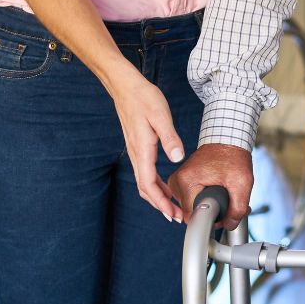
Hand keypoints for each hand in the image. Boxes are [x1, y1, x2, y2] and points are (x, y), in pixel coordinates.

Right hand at [108, 70, 186, 221]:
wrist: (126, 87)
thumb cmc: (144, 98)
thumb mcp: (161, 116)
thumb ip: (170, 138)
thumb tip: (178, 158)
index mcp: (142, 150)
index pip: (149, 185)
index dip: (160, 202)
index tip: (171, 214)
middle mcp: (136, 155)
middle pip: (145, 188)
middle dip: (159, 204)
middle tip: (175, 216)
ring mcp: (135, 151)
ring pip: (144, 181)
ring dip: (157, 195)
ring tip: (171, 204)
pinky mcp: (137, 146)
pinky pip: (144, 171)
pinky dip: (154, 182)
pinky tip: (164, 183)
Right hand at [169, 143, 253, 228]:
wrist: (228, 137)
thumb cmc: (234, 155)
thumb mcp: (242, 182)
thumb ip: (237, 209)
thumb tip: (229, 226)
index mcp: (186, 182)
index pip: (192, 218)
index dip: (211, 219)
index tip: (223, 211)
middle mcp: (177, 181)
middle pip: (192, 213)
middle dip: (211, 212)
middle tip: (228, 199)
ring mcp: (177, 181)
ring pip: (191, 207)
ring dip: (208, 205)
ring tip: (222, 193)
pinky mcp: (182, 181)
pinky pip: (190, 199)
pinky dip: (203, 199)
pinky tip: (215, 192)